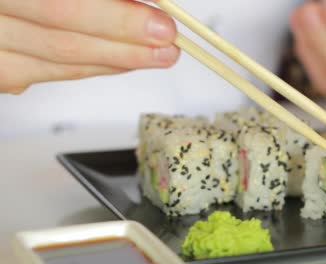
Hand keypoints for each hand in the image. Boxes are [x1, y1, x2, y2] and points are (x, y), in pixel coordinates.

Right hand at [0, 0, 177, 93]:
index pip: (61, 5)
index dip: (116, 18)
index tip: (162, 23)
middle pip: (60, 40)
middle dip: (124, 46)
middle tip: (167, 46)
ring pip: (52, 63)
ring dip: (111, 62)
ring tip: (154, 56)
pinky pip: (37, 73)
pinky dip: (83, 68)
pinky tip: (115, 61)